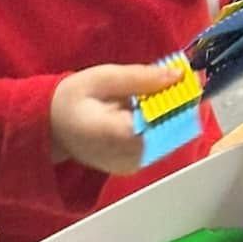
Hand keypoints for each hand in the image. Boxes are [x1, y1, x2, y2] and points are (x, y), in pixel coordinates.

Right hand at [50, 59, 185, 173]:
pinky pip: (158, 143)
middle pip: (171, 131)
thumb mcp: (102, 78)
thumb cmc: (71, 100)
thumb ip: (140, 78)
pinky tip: (153, 108)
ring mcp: (131, 165)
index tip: (191, 79)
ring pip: (168, 138)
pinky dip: (161, 124)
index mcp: (117, 134)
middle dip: (180, 103)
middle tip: (185, 79)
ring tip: (167, 91)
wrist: (51, 127)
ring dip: (172, 113)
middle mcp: (127, 157)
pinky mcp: (133, 166)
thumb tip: (177, 75)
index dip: (181, 100)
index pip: (164, 121)